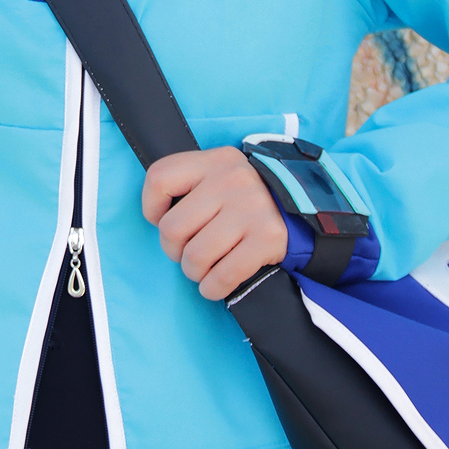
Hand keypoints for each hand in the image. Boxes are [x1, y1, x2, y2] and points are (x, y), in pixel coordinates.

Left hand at [142, 147, 287, 300]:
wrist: (297, 211)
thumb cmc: (241, 199)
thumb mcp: (216, 176)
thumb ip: (187, 187)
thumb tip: (157, 219)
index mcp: (213, 161)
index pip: (159, 178)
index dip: (151, 207)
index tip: (161, 219)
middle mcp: (232, 180)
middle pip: (172, 228)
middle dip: (173, 250)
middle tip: (186, 252)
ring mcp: (252, 208)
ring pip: (195, 256)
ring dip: (193, 271)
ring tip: (202, 267)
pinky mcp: (268, 238)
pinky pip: (223, 275)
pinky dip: (213, 288)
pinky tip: (215, 283)